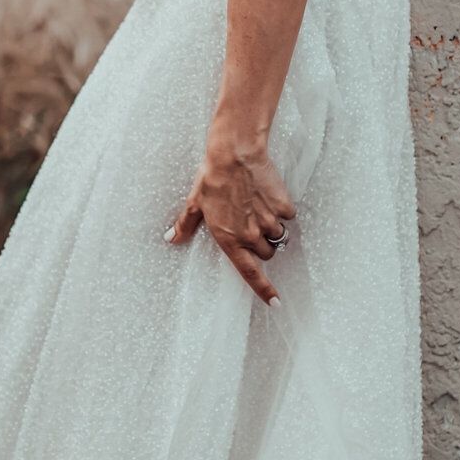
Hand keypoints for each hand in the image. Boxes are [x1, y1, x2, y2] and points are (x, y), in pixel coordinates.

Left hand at [167, 136, 295, 304]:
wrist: (235, 156)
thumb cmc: (212, 178)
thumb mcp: (195, 203)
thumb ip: (185, 225)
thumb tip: (171, 238)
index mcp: (229, 240)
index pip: (250, 274)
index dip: (264, 290)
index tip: (275, 303)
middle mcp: (251, 236)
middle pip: (267, 254)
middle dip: (262, 245)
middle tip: (252, 225)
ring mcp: (268, 223)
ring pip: (278, 237)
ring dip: (273, 229)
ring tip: (260, 208)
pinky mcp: (283, 207)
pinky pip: (288, 216)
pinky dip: (282, 210)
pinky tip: (269, 196)